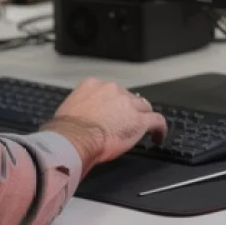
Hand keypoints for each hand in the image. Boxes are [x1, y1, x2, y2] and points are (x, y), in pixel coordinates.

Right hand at [46, 78, 166, 170]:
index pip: (110, 91)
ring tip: (143, 129)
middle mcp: (113, 90)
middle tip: (125, 122)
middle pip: (128, 97)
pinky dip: (160, 129)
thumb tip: (82, 118)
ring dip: (142, 117)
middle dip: (128, 109)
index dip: (114, 102)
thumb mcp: (69, 109)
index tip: (113, 111)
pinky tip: (158, 137)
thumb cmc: (66, 130)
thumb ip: (81, 107)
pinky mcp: (140, 120)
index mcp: (93, 85)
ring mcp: (129, 104)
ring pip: (143, 107)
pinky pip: (157, 121)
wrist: (73, 139)